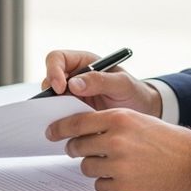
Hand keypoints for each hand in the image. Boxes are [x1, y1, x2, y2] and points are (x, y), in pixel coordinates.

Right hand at [41, 49, 161, 115]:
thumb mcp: (122, 84)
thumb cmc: (134, 92)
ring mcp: (72, 97)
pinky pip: (60, 117)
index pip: (57, 59)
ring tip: (60, 123)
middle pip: (49, 80)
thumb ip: (100, 81)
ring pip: (51, 101)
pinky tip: (66, 132)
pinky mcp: (74, 114)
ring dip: (52, 110)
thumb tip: (73, 84)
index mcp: (83, 62)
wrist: (142, 113)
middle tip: (55, 109)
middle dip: (48, 94)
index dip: (53, 71)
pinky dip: (60, 123)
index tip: (60, 87)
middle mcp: (73, 78)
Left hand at [46, 108, 190, 190]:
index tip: (52, 133)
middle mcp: (116, 141)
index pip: (77, 123)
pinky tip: (124, 179)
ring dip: (96, 167)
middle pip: (78, 146)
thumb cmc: (174, 144)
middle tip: (81, 151)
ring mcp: (119, 166)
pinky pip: (100, 186)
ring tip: (116, 166)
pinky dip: (108, 184)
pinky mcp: (124, 188)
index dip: (60, 129)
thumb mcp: (141, 121)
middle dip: (77, 150)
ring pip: (87, 168)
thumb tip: (87, 130)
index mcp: (119, 119)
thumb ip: (114, 124)